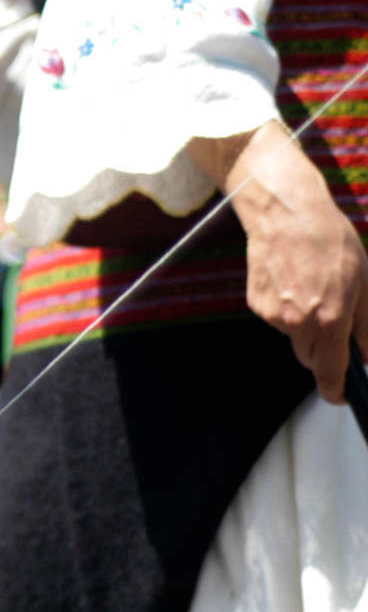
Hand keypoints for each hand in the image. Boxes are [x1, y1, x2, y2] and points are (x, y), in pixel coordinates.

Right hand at [205, 122, 367, 402]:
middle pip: (308, 358)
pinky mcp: (255, 303)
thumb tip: (365, 352)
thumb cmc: (329, 242)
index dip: (335, 390)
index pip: (330, 371)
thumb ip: (365, 324)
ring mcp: (272, 314)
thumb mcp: (364, 282)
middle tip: (333, 321)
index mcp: (329, 320)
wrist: (285, 215)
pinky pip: (276, 319)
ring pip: (293, 336)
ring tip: (311, 288)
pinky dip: (286, 309)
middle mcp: (296, 323)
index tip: (340, 396)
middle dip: (322, 350)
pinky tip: (292, 282)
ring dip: (304, 325)